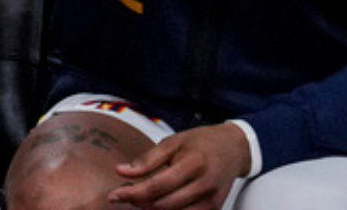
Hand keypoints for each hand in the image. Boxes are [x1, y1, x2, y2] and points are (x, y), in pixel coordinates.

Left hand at [109, 122, 250, 209]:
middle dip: (138, 202)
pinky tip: (156, 202)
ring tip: (138, 196)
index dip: (132, 193)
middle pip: (163, 204)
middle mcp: (204, 186)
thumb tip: (120, 171)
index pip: (157, 186)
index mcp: (192, 164)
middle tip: (123, 193)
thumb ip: (147, 159)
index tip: (113, 195)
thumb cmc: (200, 142)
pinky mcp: (214, 209)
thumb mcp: (172, 142)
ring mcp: (211, 201)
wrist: (233, 148)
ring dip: (151, 208)